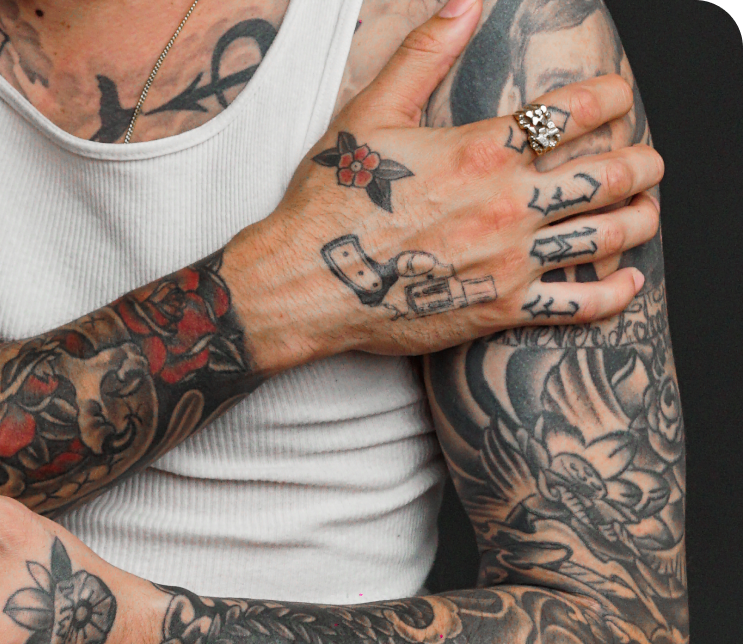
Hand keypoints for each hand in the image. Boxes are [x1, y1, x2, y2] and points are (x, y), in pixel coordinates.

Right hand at [230, 0, 661, 359]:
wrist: (302, 283)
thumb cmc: (329, 200)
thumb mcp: (371, 113)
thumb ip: (424, 54)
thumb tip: (464, 1)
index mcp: (483, 150)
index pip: (576, 110)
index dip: (612, 95)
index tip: (619, 95)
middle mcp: (509, 204)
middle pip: (611, 173)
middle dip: (642, 161)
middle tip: (647, 159)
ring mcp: (510, 260)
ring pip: (608, 235)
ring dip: (641, 218)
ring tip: (645, 210)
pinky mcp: (500, 308)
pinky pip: (579, 305)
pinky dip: (614, 293)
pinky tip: (627, 280)